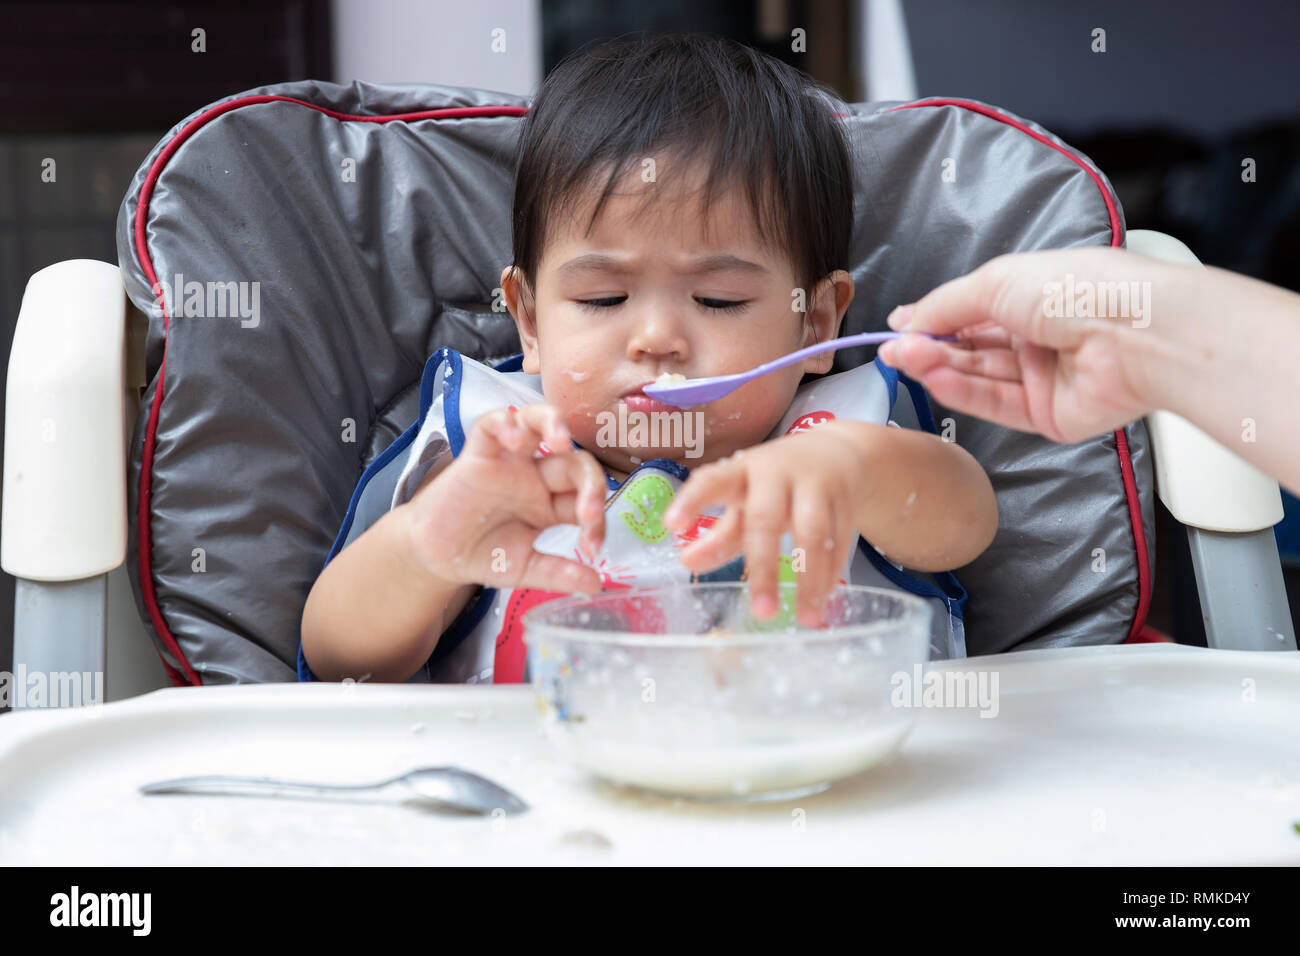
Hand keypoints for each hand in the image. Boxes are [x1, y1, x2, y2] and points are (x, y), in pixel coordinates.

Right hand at [403, 402, 606, 593]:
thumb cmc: (481, 555)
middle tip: (588, 513)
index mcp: (552, 504)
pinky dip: (504, 423)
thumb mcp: (524, 569)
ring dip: (554, 423)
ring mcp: (509, 463)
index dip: (597, 519)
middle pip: (575, 463)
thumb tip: (597, 585)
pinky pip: (491, 425)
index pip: (587, 500)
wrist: (436, 557)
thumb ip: (559, 574)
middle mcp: (536, 478)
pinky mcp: (478, 454)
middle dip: (591, 484)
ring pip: (538, 423)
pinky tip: (514, 438)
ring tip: (561, 441)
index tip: (593, 547)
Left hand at [663, 423, 866, 625]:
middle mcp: (776, 472)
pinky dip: (830, 573)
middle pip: (766, 519)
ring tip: (804, 618)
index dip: (692, 500)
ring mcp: (814, 483)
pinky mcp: (845, 498)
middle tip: (762, 613)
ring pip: (812, 532)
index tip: (671, 525)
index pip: (712, 480)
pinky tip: (821, 601)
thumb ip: (719, 534)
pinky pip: (840, 540)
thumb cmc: (775, 484)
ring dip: (809, 579)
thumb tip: (686, 564)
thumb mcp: (745, 501)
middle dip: (763, 567)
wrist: (837, 451)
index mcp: (742, 470)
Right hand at [876, 248, 1155, 442]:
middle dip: (930, 346)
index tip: (898, 327)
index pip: (971, 312)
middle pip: (971, 347)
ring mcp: (1044, 377)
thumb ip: (944, 304)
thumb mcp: (995, 281)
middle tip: (893, 350)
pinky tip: (934, 379)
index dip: (933, 319)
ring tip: (905, 359)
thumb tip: (906, 318)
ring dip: (939, 367)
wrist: (1136, 333)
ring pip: (979, 376)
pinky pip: (997, 405)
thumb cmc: (1081, 290)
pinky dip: (962, 392)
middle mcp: (1040, 335)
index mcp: (1034, 295)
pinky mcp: (1049, 414)